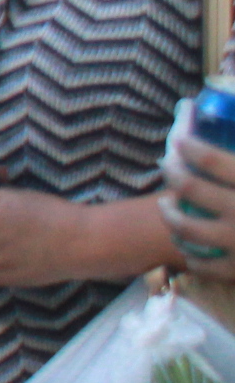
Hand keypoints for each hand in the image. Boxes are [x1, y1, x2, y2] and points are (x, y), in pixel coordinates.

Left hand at [165, 104, 234, 261]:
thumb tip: (213, 117)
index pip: (210, 160)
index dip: (187, 144)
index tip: (180, 139)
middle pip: (190, 187)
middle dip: (172, 173)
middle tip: (168, 166)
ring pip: (186, 226)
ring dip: (170, 213)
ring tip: (167, 204)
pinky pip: (203, 265)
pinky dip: (190, 254)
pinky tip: (188, 244)